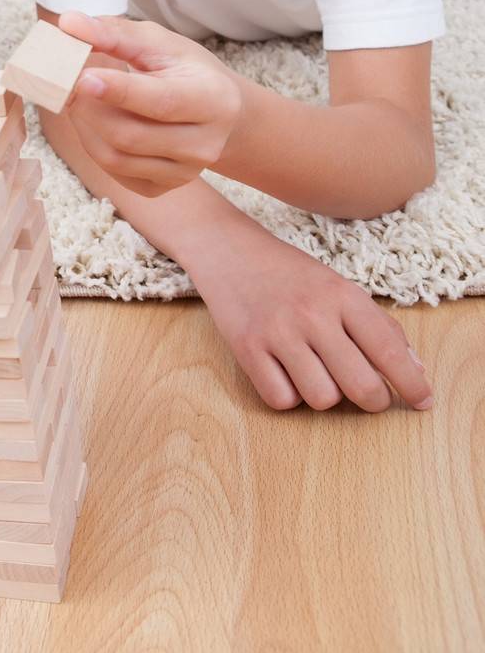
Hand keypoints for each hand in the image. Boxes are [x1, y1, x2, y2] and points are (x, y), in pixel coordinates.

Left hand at [58, 11, 242, 196]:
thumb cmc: (185, 70)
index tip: (82, 77)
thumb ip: (115, 33)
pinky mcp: (162, 188)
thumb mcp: (159, 43)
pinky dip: (93, 145)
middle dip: (89, 108)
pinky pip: (114, 172)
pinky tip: (94, 121)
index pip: (160, 102)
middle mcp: (205, 144)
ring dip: (85, 126)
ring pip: (116, 158)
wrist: (218, 113)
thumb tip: (69, 24)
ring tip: (80, 98)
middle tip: (67, 82)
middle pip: (130, 135)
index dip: (118, 92)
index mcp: (214, 99)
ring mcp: (184, 172)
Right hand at [190, 218, 433, 412]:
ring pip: (323, 399)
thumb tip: (413, 369)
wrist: (229, 250)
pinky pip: (282, 400)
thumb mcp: (339, 287)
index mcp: (343, 295)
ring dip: (325, 394)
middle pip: (362, 387)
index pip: (389, 351)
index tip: (423, 402)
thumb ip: (378, 326)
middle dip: (372, 401)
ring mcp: (277, 332)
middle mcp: (312, 313)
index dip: (411, 384)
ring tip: (315, 371)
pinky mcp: (246, 348)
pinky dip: (288, 395)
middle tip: (368, 395)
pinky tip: (284, 371)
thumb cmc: (291, 274)